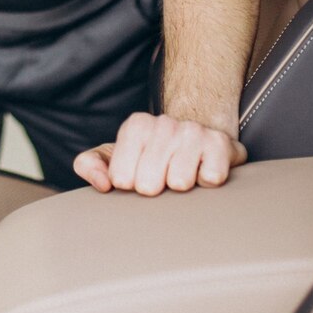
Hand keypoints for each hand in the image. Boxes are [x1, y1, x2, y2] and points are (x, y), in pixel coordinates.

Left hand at [72, 112, 246, 194]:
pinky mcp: (221, 145)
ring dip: (180, 187)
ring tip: (182, 173)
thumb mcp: (116, 155)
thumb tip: (102, 184)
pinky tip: (202, 172)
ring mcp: (194, 132)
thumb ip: (90, 165)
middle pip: (149, 184)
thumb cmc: (151, 153)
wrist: (197, 136)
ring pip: (179, 183)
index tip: (138, 176)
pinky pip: (209, 180)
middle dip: (155, 189)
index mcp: (136, 126)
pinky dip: (206, 184)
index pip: (121, 179)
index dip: (130, 185)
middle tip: (162, 177)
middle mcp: (164, 124)